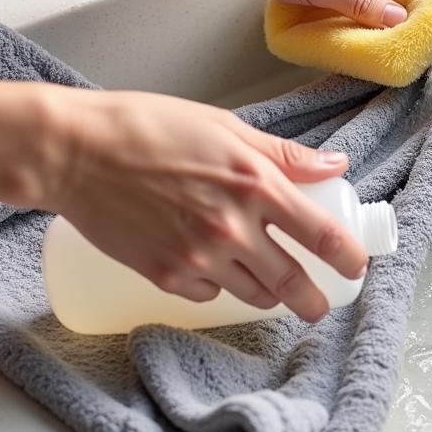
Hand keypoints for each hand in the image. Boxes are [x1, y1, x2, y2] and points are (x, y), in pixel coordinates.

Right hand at [42, 88, 367, 321]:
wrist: (76, 151)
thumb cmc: (149, 127)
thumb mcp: (226, 127)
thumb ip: (284, 154)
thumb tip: (335, 164)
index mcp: (255, 185)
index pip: (321, 234)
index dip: (348, 257)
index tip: (356, 267)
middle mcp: (232, 228)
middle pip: (291, 282)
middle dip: (313, 300)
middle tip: (318, 304)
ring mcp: (197, 256)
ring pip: (252, 295)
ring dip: (270, 297)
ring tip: (273, 290)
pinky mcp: (163, 274)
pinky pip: (206, 294)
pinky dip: (218, 287)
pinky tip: (216, 272)